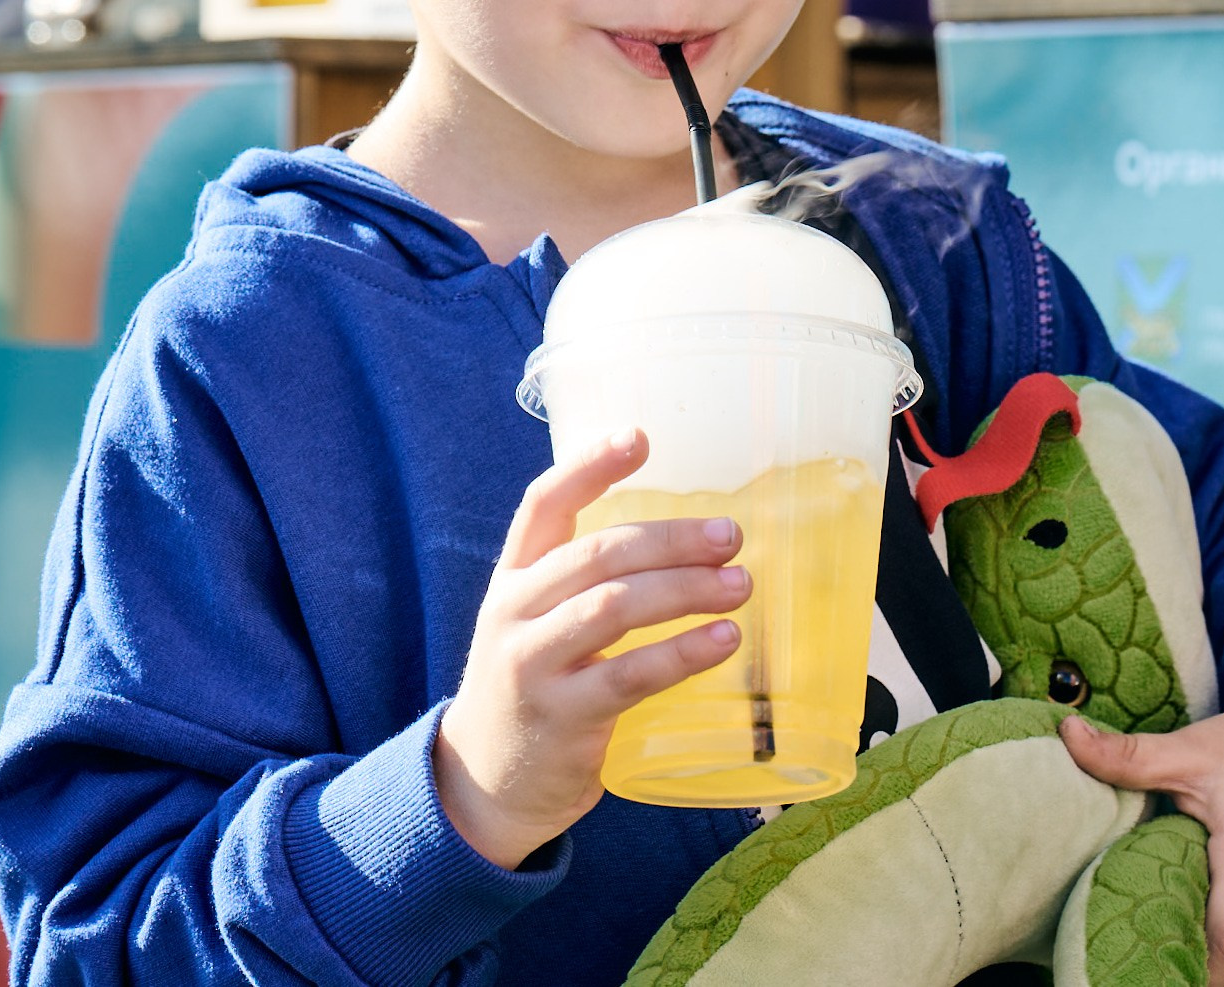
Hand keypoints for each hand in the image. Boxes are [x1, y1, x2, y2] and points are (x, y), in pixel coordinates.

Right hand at [434, 430, 750, 868]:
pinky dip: (682, 654)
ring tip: (741, 586)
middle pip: (596, 555)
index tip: (640, 438)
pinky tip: (723, 642)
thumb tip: (685, 543)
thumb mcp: (535, 623)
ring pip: (614, 607)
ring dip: (685, 590)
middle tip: (731, 536)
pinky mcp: (562, 717)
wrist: (483, 784)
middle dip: (670, 540)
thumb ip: (584, 584)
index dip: (589, 467)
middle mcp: (514, 612)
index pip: (543, 505)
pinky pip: (630, 676)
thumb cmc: (532, 688)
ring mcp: (533, 664)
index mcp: (512, 578)